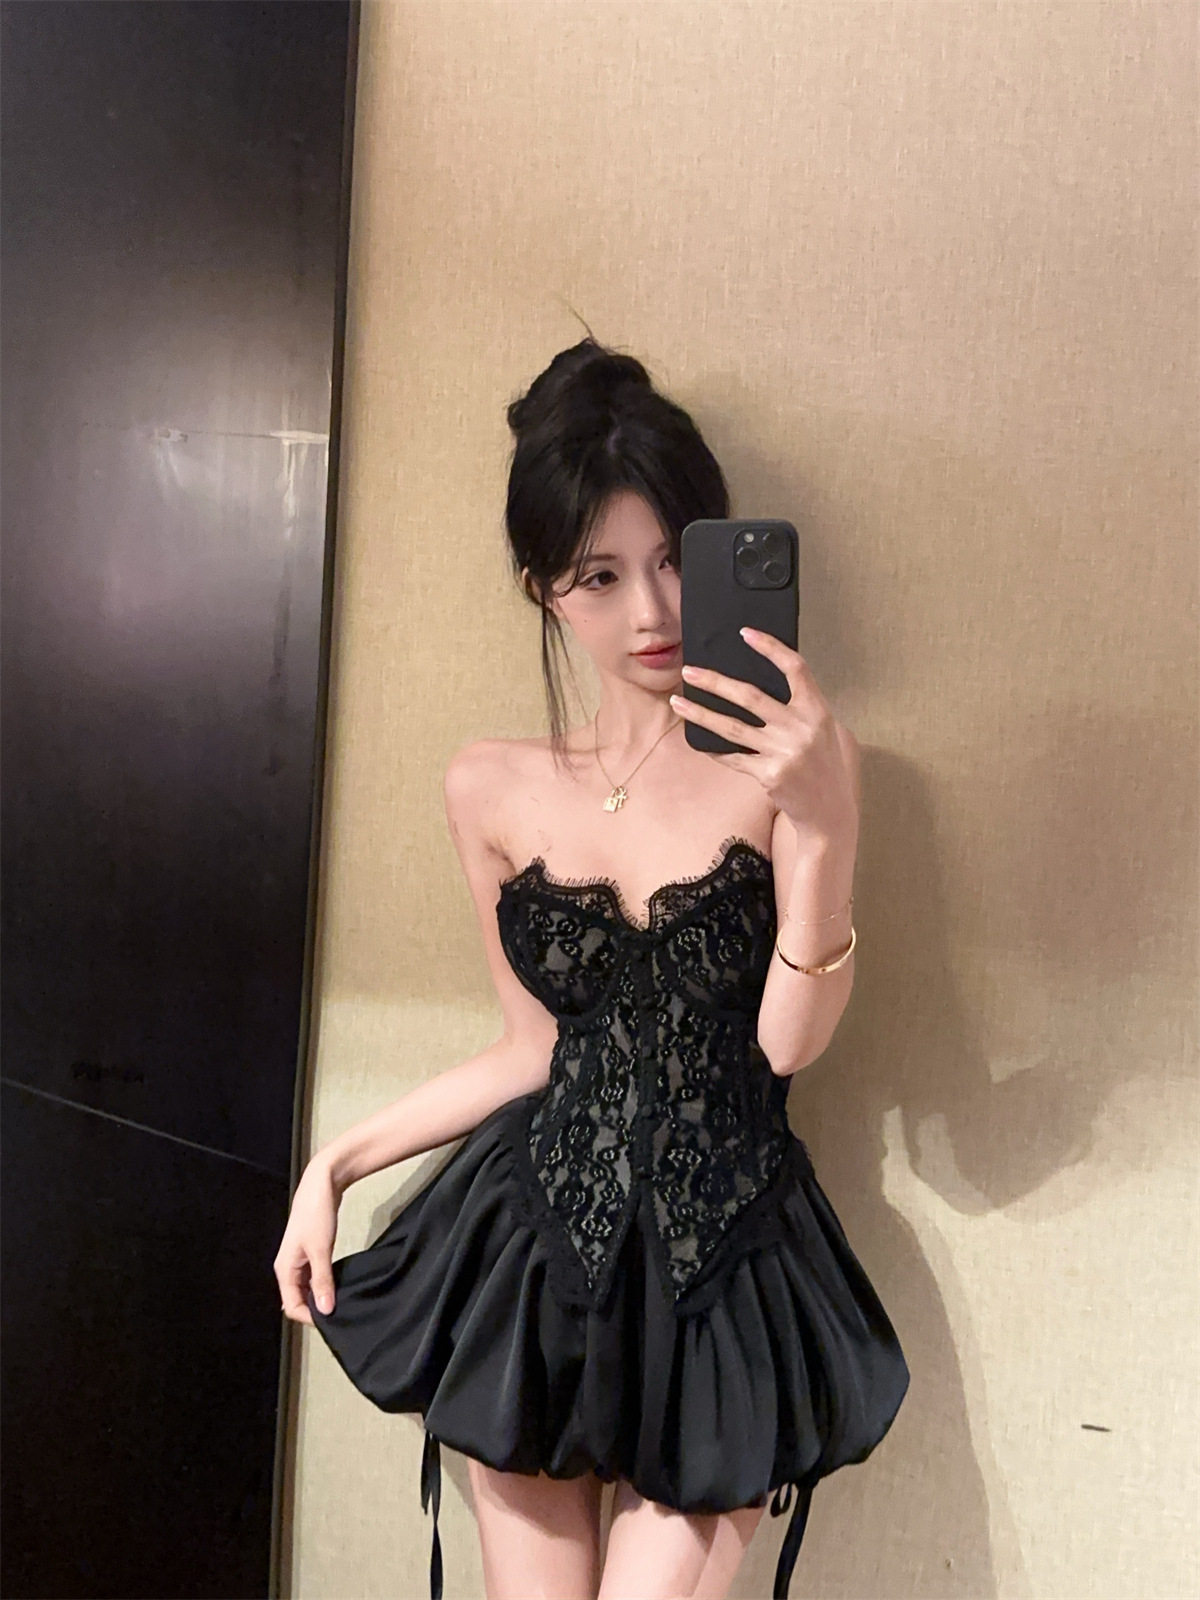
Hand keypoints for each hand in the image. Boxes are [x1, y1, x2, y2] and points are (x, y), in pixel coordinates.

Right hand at [273, 1155, 341, 1324]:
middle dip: (315, 1309)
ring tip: (340, 1301)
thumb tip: (325, 1310)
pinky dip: (324, 1284)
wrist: (322, 1183)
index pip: (291, 1307)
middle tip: (338, 1313)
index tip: (332, 1322)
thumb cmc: (316, 1214)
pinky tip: (338, 1285)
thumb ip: (322, 1281)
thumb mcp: (321, 1250)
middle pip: (298, 1300)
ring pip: (306, 1289)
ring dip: (320, 1297)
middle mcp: (288, 1268)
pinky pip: (314, 1277)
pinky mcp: (310, 1252)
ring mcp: (299, 1260)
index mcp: (285, 1269)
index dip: (310, 1317)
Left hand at [671, 627, 857, 849]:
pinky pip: (733, 757)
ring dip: (700, 713)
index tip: (745, 633)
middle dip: (715, 682)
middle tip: (689, 671)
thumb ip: (801, 707)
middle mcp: (801, 727)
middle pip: (750, 696)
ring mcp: (784, 751)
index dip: (770, 648)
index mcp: (817, 710)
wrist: (829, 810)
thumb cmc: (825, 766)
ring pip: (732, 727)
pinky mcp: (769, 774)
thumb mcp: (825, 730)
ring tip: (677, 702)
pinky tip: (697, 740)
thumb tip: (765, 683)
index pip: (795, 668)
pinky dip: (714, 749)